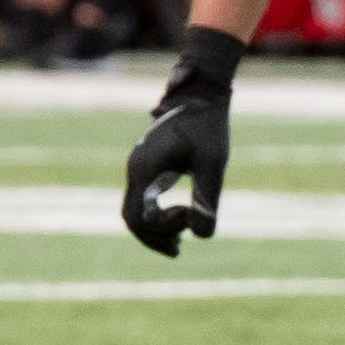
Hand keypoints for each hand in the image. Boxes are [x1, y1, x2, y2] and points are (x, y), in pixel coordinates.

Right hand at [122, 31, 240, 255]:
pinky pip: (141, 201)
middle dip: (153, 237)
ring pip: (133, 211)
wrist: (200, 95)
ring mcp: (138, 169)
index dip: (164, 226)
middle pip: (131, 218)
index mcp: (145, 168)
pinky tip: (177, 223)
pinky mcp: (147, 168)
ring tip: (178, 244)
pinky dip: (154, 217)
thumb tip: (202, 236)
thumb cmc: (207, 125)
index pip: (140, 216)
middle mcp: (135, 170)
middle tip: (179, 249)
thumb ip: (207, 198)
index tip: (192, 212)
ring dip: (153, 231)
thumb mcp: (213, 162)